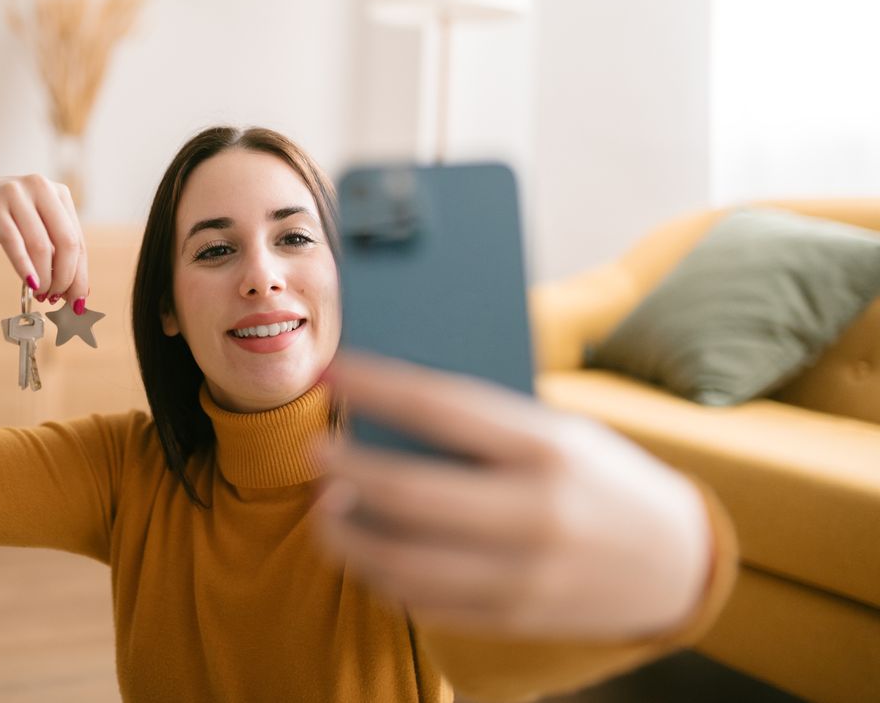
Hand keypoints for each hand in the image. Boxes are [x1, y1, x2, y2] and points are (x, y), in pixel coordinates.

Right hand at [0, 176, 87, 307]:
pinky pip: (13, 242)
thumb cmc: (11, 218)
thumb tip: (78, 293)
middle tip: (54, 298)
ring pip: (40, 245)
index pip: (78, 241)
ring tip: (40, 293)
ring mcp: (15, 193)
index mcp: (60, 193)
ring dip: (43, 277)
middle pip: (66, 242)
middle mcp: (41, 187)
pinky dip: (24, 267)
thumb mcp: (39, 228)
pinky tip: (30, 284)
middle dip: (64, 277)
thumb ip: (58, 254)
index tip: (78, 301)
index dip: (80, 275)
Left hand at [314, 352, 713, 641]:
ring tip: (326, 508)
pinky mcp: (510, 618)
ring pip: (403, 561)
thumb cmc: (600, 478)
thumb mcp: (558, 433)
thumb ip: (484, 425)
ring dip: (346, 534)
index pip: (440, 408)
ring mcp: (522, 575)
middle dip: (344, 468)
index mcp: (548, 450)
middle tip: (312, 452)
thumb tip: (386, 409)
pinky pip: (422, 602)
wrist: (675, 562)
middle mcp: (535, 514)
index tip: (331, 370)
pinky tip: (363, 551)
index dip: (375, 386)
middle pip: (408, 493)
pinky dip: (379, 575)